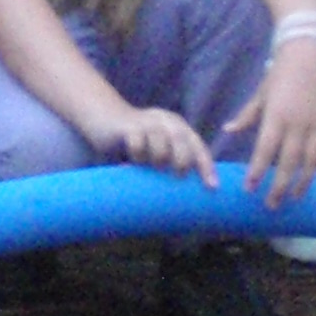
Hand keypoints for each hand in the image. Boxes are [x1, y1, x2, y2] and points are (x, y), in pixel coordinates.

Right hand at [98, 104, 216, 184]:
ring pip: (161, 142)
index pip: (198, 146)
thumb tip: (182, 198)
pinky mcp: (128, 126)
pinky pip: (137, 143)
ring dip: (159, 158)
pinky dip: (138, 156)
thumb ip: (169, 163)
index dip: (206, 166)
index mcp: (178, 126)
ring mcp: (147, 121)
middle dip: (183, 161)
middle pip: (182, 140)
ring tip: (150, 166)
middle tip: (178, 176)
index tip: (212, 187)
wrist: (104, 117)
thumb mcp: (156, 149)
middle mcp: (166, 121)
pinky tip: (132, 161)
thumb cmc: (134, 141)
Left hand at [231, 33, 315, 207]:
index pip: (265, 151)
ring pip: (313, 160)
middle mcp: (298, 122)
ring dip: (305, 181)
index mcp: (276, 115)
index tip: (250, 189)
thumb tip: (228, 130)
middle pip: (289, 162)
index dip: (258, 171)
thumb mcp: (262, 92)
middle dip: (280, 186)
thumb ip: (248, 115)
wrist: (311, 50)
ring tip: (296, 196)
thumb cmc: (281, 71)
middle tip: (272, 204)